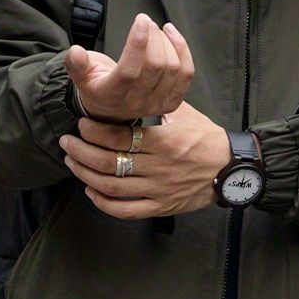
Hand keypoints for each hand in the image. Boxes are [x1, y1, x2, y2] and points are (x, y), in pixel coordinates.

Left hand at [58, 101, 230, 218]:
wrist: (231, 169)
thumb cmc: (207, 139)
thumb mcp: (185, 114)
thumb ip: (157, 104)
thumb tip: (133, 87)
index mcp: (164, 141)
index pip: (118, 138)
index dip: (94, 131)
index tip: (81, 124)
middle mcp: (158, 167)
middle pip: (108, 162)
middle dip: (80, 152)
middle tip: (67, 142)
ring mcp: (158, 190)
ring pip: (111, 186)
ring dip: (85, 174)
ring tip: (72, 162)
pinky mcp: (160, 206)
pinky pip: (126, 210)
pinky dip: (103, 203)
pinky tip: (91, 190)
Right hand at [63, 14, 193, 122]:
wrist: (110, 108)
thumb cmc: (97, 85)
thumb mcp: (80, 75)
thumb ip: (76, 64)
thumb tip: (75, 52)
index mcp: (112, 96)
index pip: (129, 70)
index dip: (137, 43)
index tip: (140, 20)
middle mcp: (136, 103)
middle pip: (156, 66)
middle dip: (154, 37)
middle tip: (146, 22)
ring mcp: (156, 104)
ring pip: (173, 68)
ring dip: (168, 42)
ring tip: (156, 28)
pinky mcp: (172, 101)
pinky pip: (186, 74)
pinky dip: (182, 50)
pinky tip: (172, 34)